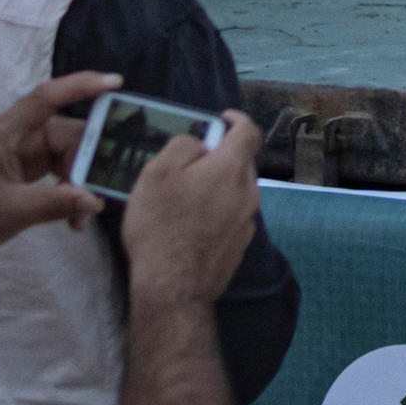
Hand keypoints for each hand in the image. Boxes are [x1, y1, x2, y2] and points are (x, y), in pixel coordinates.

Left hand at [0, 69, 109, 258]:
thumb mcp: (10, 211)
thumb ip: (53, 204)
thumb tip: (93, 200)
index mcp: (9, 132)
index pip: (47, 98)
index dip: (81, 86)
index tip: (115, 83)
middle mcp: (21, 136)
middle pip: (68, 135)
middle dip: (89, 163)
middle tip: (103, 192)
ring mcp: (25, 153)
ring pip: (68, 157)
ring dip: (80, 184)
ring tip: (81, 219)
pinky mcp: (27, 170)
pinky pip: (60, 172)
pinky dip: (69, 192)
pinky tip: (73, 218)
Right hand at [117, 109, 263, 312]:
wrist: (173, 286)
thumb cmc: (160, 227)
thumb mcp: (156, 173)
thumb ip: (181, 146)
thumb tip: (199, 144)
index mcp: (231, 169)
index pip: (248, 132)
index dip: (237, 119)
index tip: (223, 118)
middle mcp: (248, 192)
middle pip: (241, 163)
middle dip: (220, 157)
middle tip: (191, 164)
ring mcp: (247, 221)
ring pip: (237, 191)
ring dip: (218, 187)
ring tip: (185, 198)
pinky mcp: (240, 245)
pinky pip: (232, 217)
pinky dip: (217, 212)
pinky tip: (192, 225)